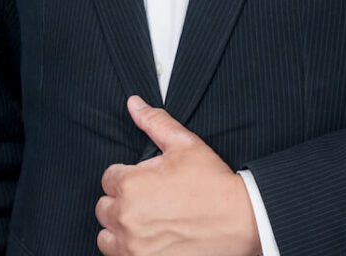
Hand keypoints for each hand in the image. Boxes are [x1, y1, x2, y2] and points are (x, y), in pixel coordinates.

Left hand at [95, 95, 260, 255]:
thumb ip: (154, 121)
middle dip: (121, 202)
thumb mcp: (185, 144)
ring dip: (120, 230)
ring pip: (107, 237)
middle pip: (104, 208)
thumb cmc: (213, 183)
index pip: (108, 178)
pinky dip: (130, 251)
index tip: (144, 181)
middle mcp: (127, 218)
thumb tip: (133, 103)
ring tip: (145, 223)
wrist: (241, 221)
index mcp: (131, 184)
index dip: (126, 176)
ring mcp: (135, 248)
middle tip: (147, 201)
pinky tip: (149, 241)